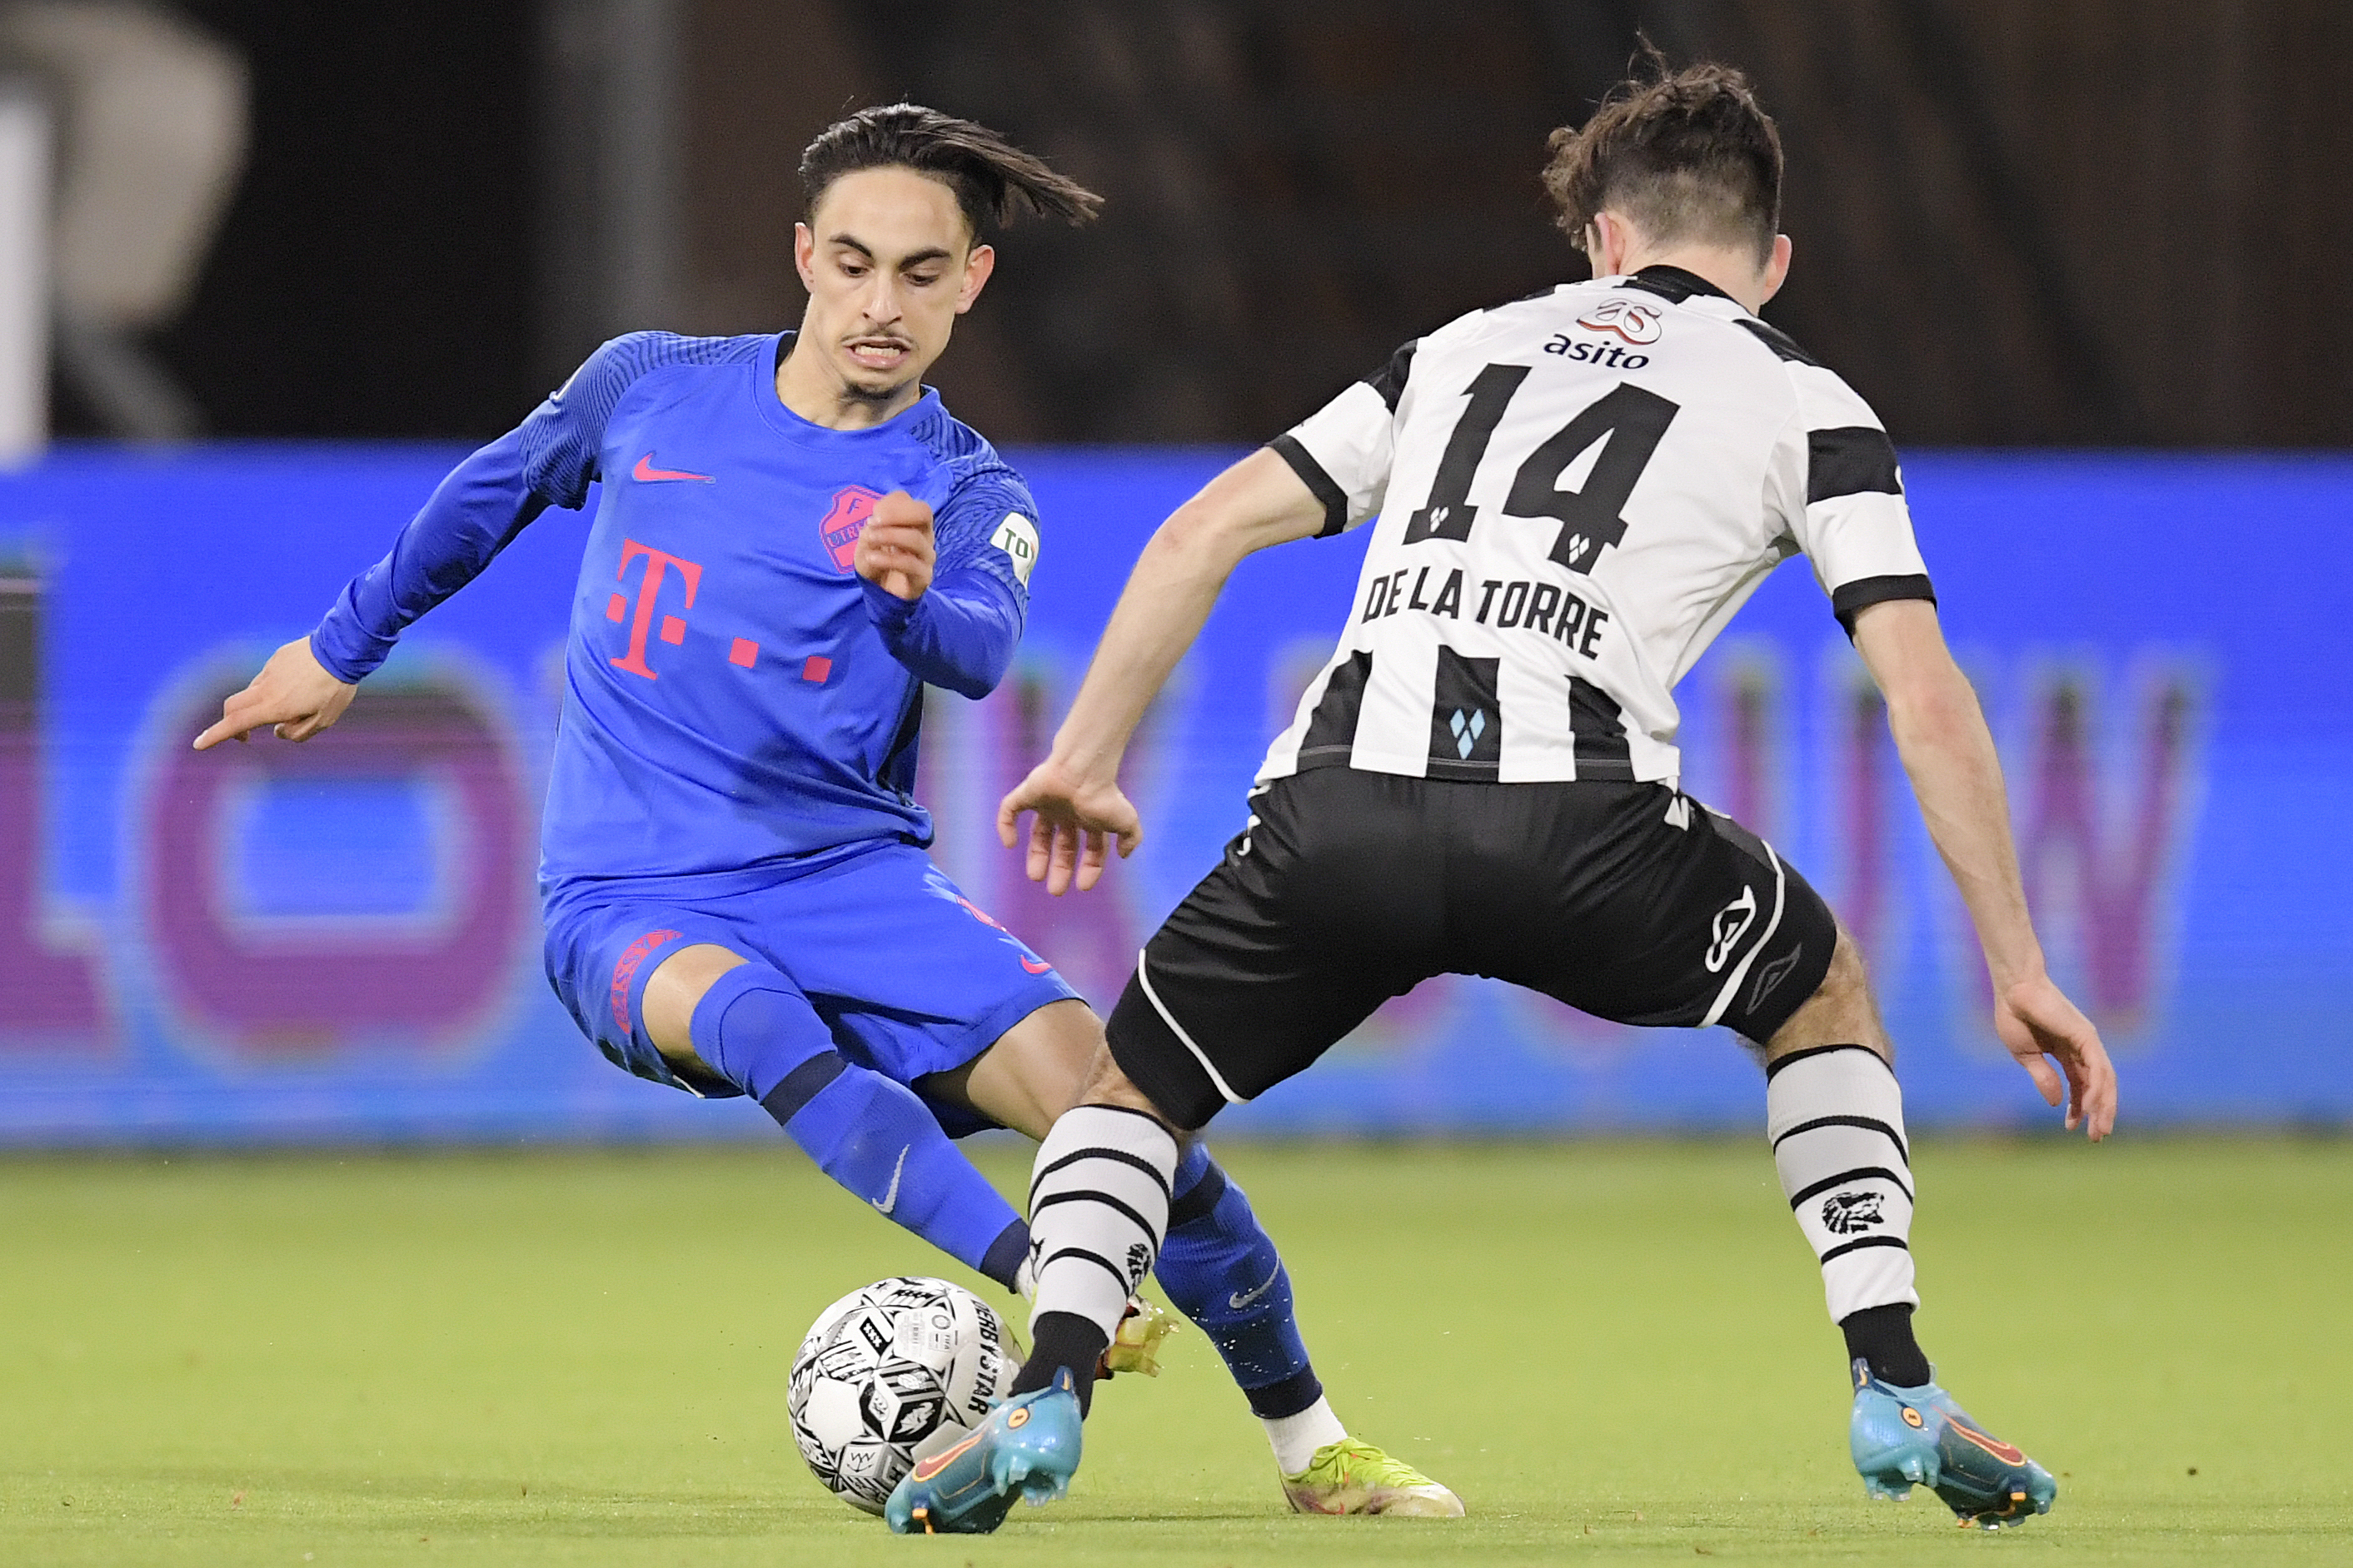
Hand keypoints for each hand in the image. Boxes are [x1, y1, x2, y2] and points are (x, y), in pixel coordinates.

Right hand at [192, 637, 357, 749]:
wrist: (342, 650)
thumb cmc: (335, 688)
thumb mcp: (325, 720)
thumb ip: (298, 733)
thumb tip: (279, 732)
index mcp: (274, 706)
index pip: (236, 723)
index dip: (215, 735)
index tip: (199, 744)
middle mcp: (265, 687)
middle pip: (233, 707)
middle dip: (231, 723)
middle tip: (245, 735)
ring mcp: (269, 670)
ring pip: (254, 692)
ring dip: (263, 704)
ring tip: (301, 703)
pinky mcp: (277, 658)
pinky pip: (269, 677)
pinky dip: (276, 688)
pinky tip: (302, 684)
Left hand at [853, 490, 934, 600]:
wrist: (882, 595)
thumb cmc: (876, 562)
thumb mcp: (867, 541)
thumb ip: (872, 528)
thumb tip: (875, 522)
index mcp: (910, 521)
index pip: (908, 500)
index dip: (889, 504)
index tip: (873, 516)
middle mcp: (924, 534)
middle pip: (924, 512)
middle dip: (896, 513)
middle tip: (873, 522)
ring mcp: (926, 555)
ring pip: (916, 538)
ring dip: (889, 536)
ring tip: (870, 540)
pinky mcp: (924, 576)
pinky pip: (910, 564)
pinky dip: (888, 559)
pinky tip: (871, 558)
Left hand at [996, 756, 1141, 894]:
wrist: (1082, 770)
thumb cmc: (1104, 795)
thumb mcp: (1127, 821)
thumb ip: (1131, 839)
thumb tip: (1124, 856)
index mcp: (1091, 817)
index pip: (1091, 848)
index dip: (1089, 868)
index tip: (1083, 886)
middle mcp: (1069, 811)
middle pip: (1062, 844)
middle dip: (1060, 867)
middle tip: (1055, 890)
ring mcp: (1047, 802)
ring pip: (1038, 833)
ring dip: (1036, 855)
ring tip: (1036, 877)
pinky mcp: (1028, 792)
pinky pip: (1009, 809)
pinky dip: (1005, 826)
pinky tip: (1009, 844)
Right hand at [1991, 971, 2116, 1140]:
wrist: (2013, 989)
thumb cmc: (2014, 1015)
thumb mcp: (2026, 1055)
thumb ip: (2043, 1077)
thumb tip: (2056, 1103)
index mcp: (2066, 1052)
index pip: (2079, 1085)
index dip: (2077, 1108)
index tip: (2070, 1128)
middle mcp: (2082, 1048)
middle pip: (2098, 1086)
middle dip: (2099, 1113)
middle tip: (2097, 1137)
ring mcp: (2087, 1042)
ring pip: (2104, 1080)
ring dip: (2103, 1107)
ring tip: (2098, 1130)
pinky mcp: (2086, 1036)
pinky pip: (2097, 1069)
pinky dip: (2096, 1090)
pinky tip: (2089, 1107)